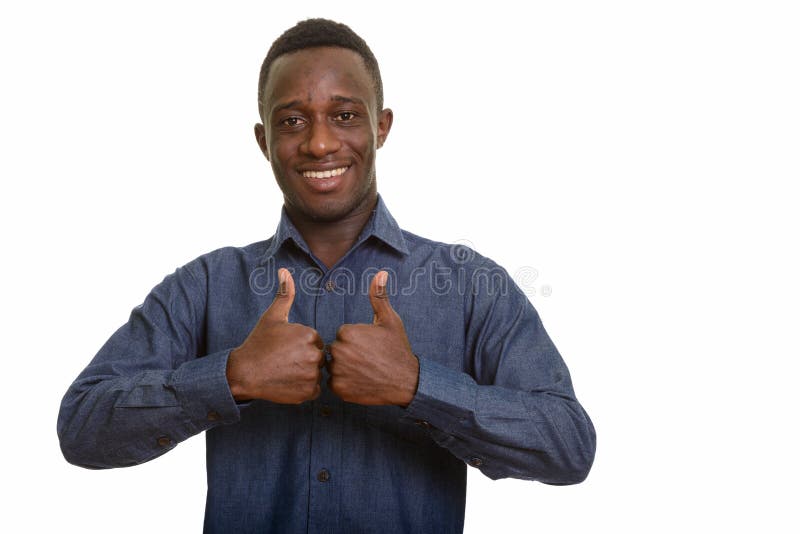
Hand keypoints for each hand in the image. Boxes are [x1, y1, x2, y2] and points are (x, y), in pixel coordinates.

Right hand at [226, 268, 324, 402]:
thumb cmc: (259, 343)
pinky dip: (304, 388)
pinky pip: (314, 389)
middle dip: (304, 358)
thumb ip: (285, 294)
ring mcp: (311, 375)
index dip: (300, 344)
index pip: (315, 340)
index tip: (285, 348)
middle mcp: (313, 354)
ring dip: (305, 373)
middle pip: (318, 356)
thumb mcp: (272, 316)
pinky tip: (288, 382)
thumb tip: (285, 270)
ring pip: (316, 372)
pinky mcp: (308, 392)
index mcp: (309, 335)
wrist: (244, 373)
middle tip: (285, 360)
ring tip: (286, 371)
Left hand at [328, 271, 419, 405]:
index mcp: (347, 332)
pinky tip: (361, 381)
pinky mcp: (339, 389)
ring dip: (345, 368)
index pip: (343, 333)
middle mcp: (339, 351)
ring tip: (365, 370)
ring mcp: (338, 372)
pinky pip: (334, 383)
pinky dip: (345, 383)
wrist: (406, 381)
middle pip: (336, 349)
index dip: (358, 340)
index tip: (371, 346)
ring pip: (334, 366)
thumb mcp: (389, 320)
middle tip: (368, 359)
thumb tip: (381, 272)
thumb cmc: (397, 348)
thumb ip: (379, 296)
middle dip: (349, 353)